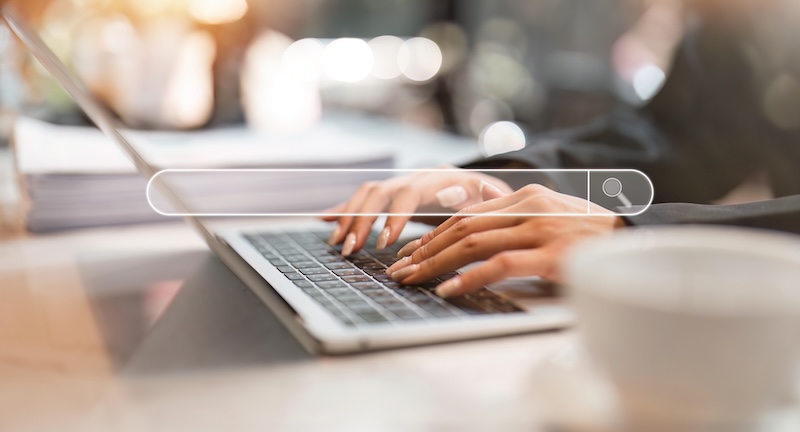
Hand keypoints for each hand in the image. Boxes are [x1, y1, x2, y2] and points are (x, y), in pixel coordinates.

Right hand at [321, 167, 512, 255]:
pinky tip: (324, 219)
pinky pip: (360, 199)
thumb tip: (476, 195)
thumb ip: (486, 197)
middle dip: (362, 221)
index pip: (409, 194)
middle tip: (351, 248)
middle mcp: (412, 177)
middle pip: (380, 193)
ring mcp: (398, 184)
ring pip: (366, 195)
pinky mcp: (389, 194)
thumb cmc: (485, 198)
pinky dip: (342, 208)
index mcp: (436, 178)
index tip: (384, 242)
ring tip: (337, 243)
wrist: (477, 184)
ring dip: (348, 218)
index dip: (394, 217)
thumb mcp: (491, 198)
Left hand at [385, 184, 623, 296]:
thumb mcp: (549, 213)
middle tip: (399, 272)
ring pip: (473, 244)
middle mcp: (528, 207)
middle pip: (462, 228)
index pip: (465, 215)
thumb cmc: (590, 234)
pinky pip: (500, 265)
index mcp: (524, 197)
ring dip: (436, 264)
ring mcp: (540, 229)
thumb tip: (473, 216)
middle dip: (424, 251)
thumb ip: (512, 215)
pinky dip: (470, 277)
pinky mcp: (551, 255)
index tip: (409, 255)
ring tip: (412, 281)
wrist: (637, 240)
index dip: (432, 236)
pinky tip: (449, 289)